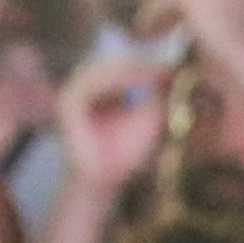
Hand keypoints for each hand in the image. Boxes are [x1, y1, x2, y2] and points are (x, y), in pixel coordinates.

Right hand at [55, 43, 172, 202]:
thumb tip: (175, 68)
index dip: (149, 63)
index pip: (125, 64)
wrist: (103, 181)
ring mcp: (73, 90)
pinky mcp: (67, 101)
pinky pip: (92, 83)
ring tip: (154, 72)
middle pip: (114, 61)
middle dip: (141, 63)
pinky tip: (135, 82)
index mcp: (101, 86)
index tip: (174, 66)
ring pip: (104, 68)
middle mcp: (83, 84)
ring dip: (130, 69)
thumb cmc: (125, 152)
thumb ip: (157, 93)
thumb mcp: (149, 117)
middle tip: (167, 66)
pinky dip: (114, 80)